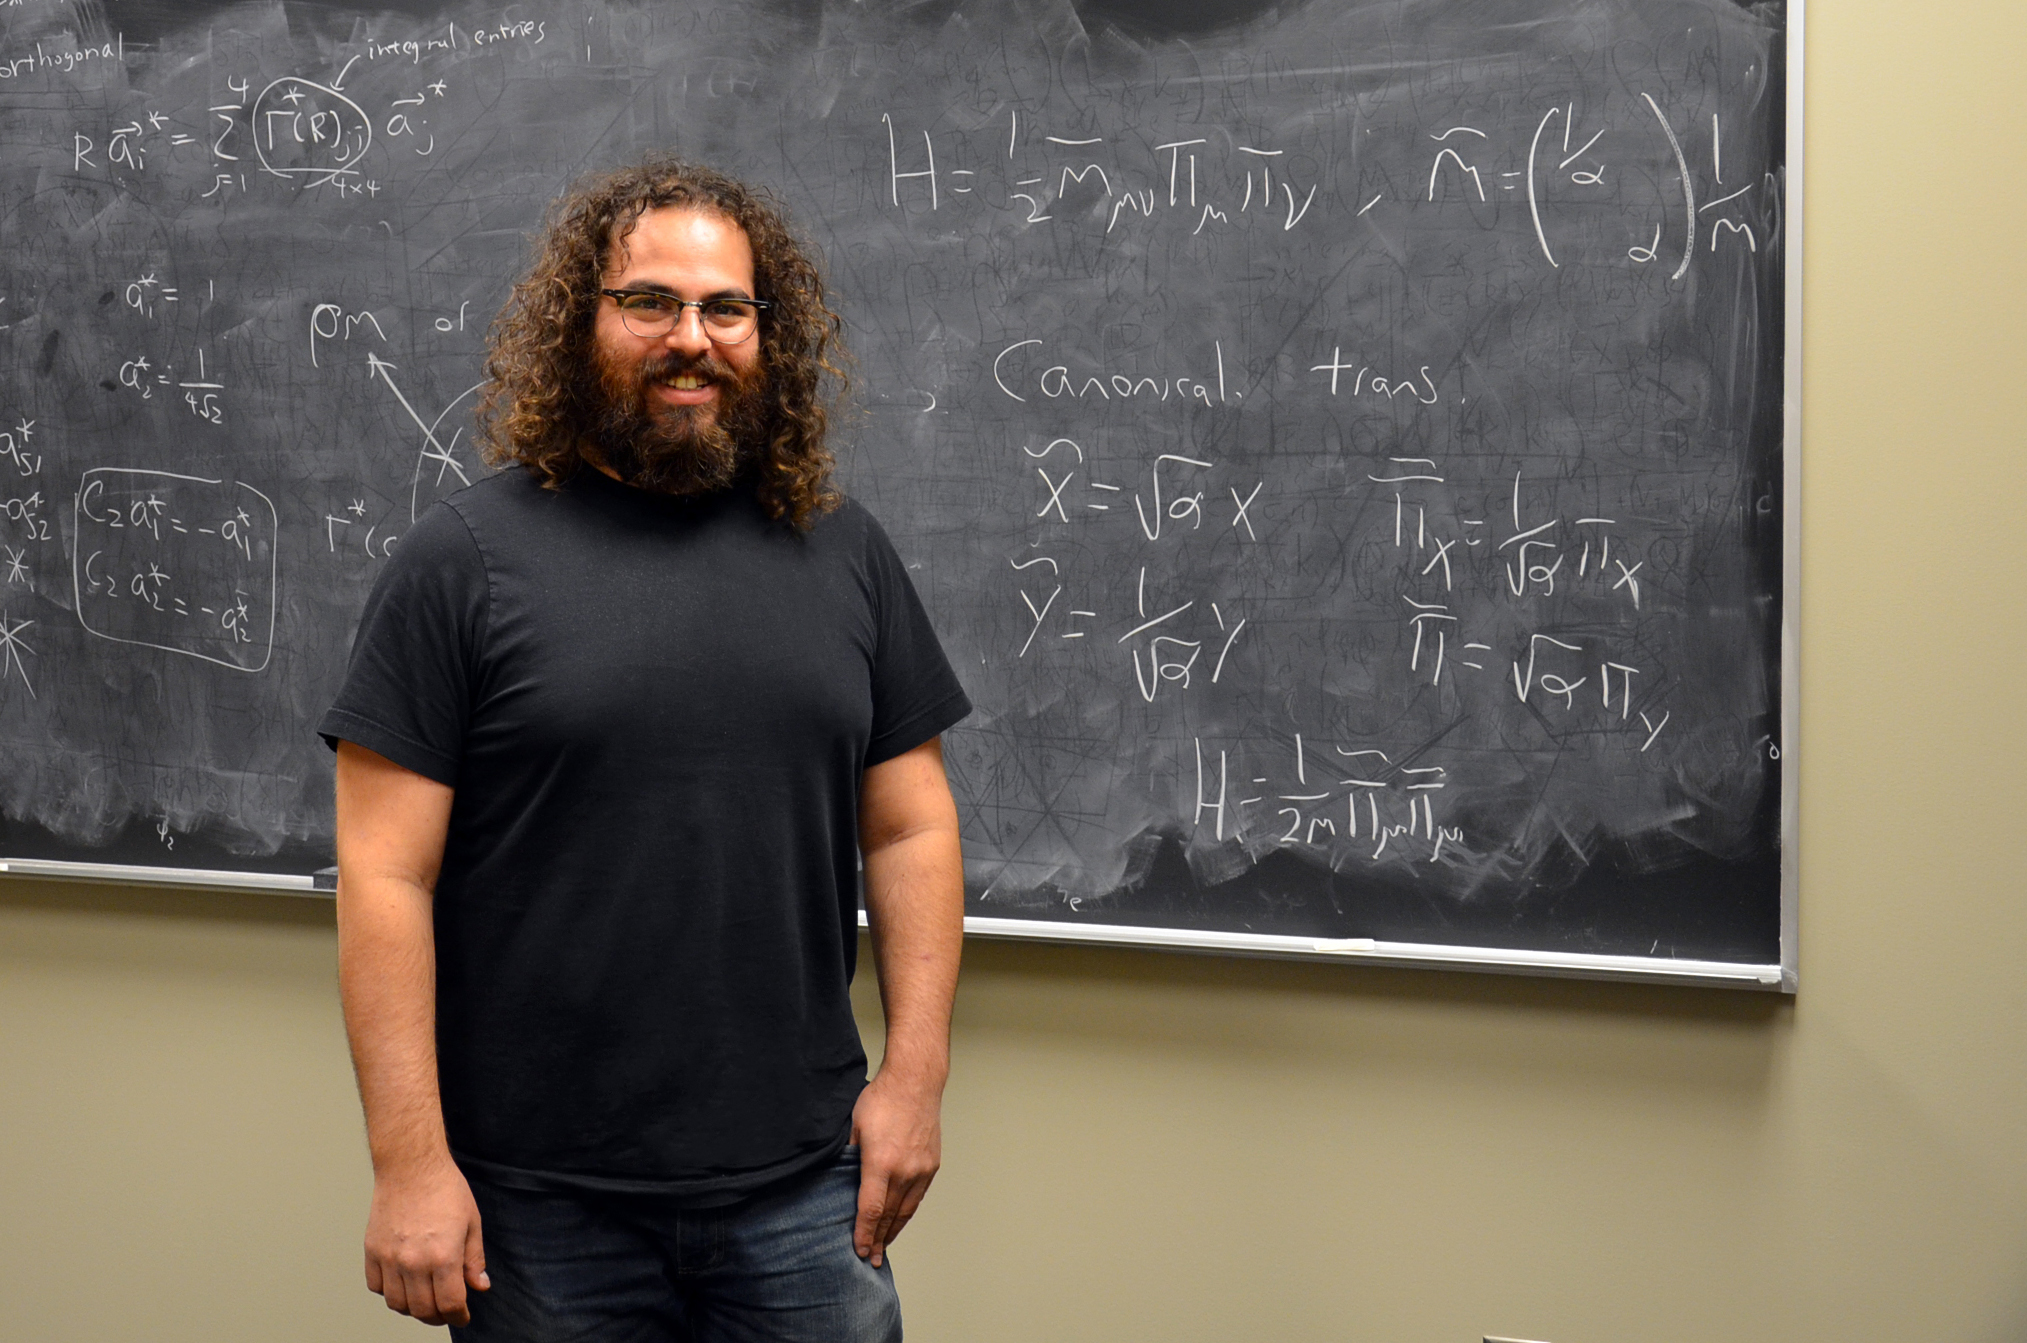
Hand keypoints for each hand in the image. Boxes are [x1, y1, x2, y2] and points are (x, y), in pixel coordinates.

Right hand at [363, 1159, 489, 1325]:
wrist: (411, 1166)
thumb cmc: (445, 1188)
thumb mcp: (472, 1223)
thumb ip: (474, 1259)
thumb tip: (479, 1286)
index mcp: (443, 1257)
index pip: (450, 1305)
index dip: (459, 1316)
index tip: (462, 1317)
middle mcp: (414, 1262)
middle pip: (422, 1310)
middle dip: (438, 1316)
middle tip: (445, 1311)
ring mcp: (390, 1258)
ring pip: (397, 1303)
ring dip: (412, 1308)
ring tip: (424, 1299)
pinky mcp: (372, 1251)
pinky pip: (376, 1287)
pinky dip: (389, 1292)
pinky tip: (402, 1283)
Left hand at [849, 1071, 942, 1267]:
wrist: (916, 1081)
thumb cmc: (882, 1099)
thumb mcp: (853, 1126)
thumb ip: (847, 1157)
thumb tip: (838, 1179)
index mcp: (881, 1162)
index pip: (871, 1209)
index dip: (864, 1233)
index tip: (859, 1251)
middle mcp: (904, 1171)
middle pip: (889, 1215)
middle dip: (878, 1240)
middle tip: (870, 1260)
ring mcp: (921, 1169)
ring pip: (906, 1210)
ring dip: (894, 1231)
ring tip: (884, 1248)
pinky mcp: (931, 1165)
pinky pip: (918, 1197)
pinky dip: (907, 1213)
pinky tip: (900, 1220)